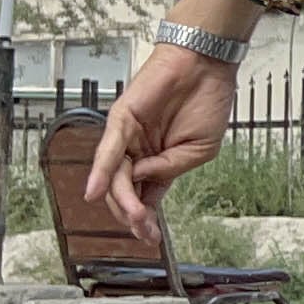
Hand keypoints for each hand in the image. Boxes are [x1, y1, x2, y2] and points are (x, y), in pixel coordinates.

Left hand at [90, 43, 240, 242]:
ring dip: (123, 200)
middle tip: (144, 229)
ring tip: (136, 215)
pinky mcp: (121, 120)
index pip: (145, 196)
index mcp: (159, 161)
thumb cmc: (207, 101)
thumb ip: (170, 169)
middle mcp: (139, 151)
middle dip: (133, 215)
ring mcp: (128, 137)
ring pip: (118, 177)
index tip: (151, 237)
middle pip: (126, 191)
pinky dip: (101, 171)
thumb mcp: (201, 150)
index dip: (146, 219)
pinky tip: (95, 190)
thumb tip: (144, 179)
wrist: (205, 66)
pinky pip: (108, 151)